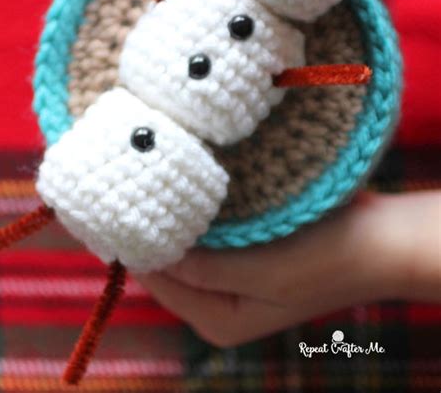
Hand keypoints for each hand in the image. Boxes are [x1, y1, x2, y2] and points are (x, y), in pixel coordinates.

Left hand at [134, 191, 439, 346]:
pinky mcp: (243, 253)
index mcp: (217, 319)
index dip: (138, 243)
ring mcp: (231, 278)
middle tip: (139, 183)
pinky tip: (190, 186)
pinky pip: (206, 234)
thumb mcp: (261, 270)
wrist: (378, 240)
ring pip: (185, 245)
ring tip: (159, 180)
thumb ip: (203, 268)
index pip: (158, 280)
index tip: (121, 202)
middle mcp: (218, 304)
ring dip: (175, 217)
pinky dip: (197, 213)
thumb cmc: (324, 258)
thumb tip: (149, 252)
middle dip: (155, 229)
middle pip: (168, 264)